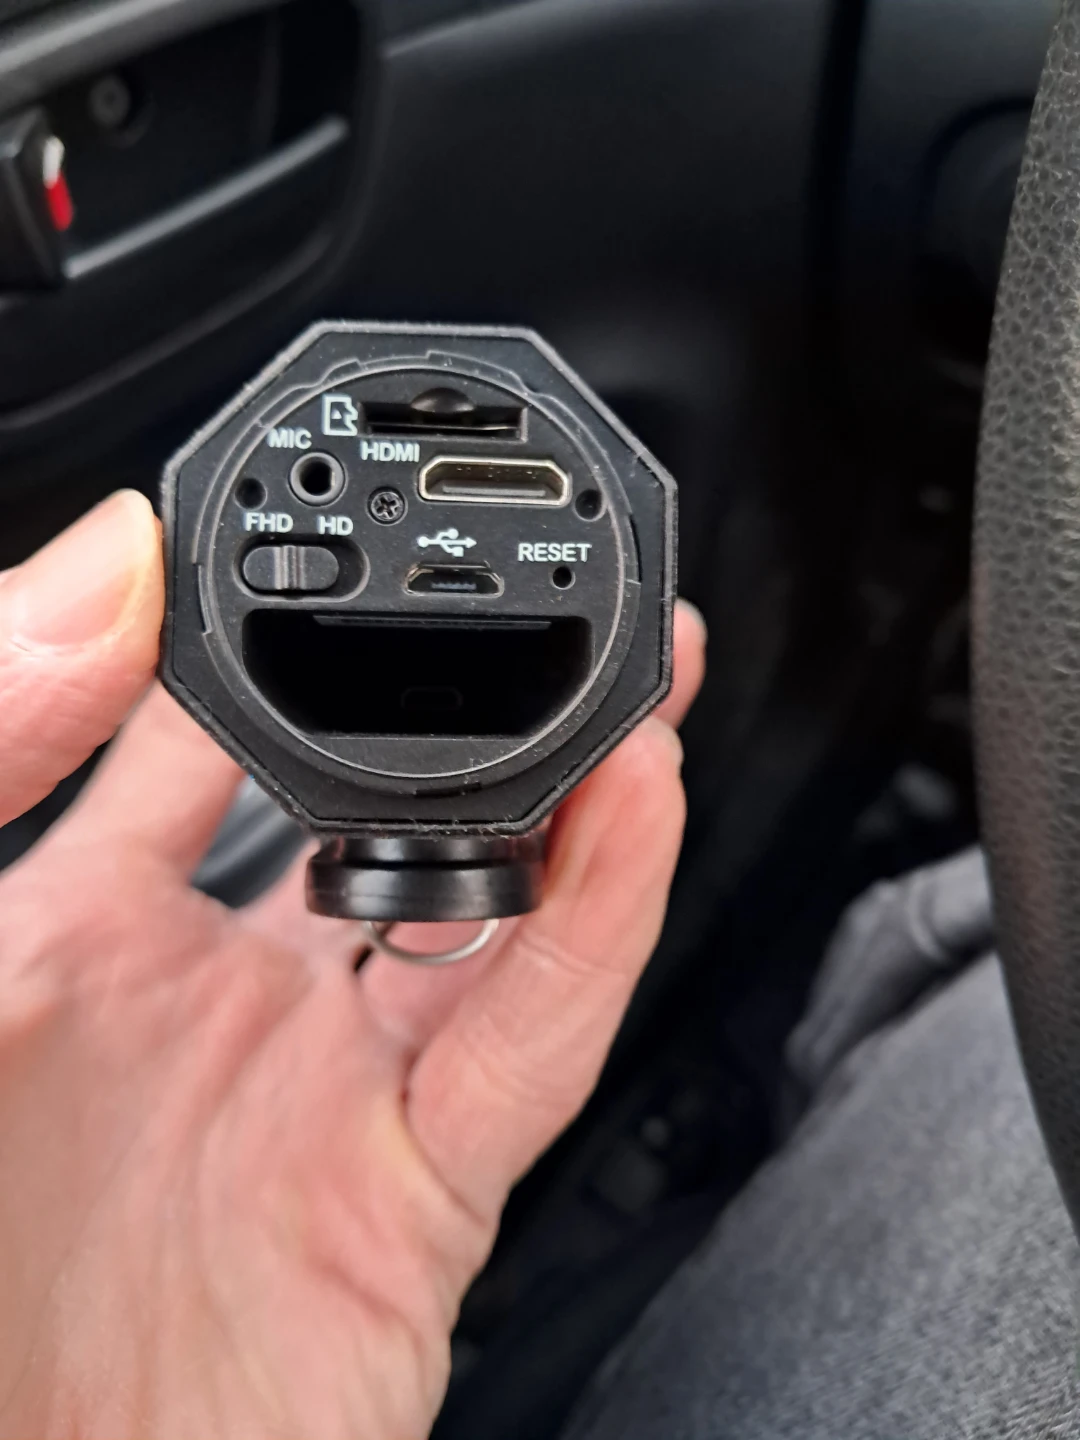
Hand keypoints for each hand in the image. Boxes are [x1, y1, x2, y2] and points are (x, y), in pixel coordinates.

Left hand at [0, 492, 705, 1438]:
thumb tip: (111, 557)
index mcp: (84, 942)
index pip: (213, 745)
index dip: (277, 640)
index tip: (334, 544)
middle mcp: (221, 1011)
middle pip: (389, 816)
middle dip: (478, 706)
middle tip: (538, 596)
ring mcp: (326, 1101)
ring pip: (498, 917)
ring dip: (580, 795)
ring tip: (636, 672)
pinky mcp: (415, 1202)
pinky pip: (534, 1042)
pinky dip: (601, 921)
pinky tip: (641, 803)